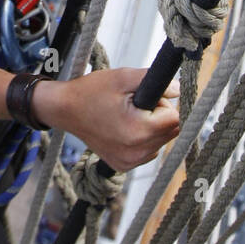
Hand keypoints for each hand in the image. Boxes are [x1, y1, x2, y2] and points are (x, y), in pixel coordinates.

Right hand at [34, 69, 179, 171]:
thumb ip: (156, 82)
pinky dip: (143, 139)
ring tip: (129, 115)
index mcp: (138, 131)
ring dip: (153, 128)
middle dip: (161, 115)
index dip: (165, 104)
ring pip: (161, 142)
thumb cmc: (91, 92)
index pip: (176, 119)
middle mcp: (136, 152)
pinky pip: (148, 151)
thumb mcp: (124, 78)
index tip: (148, 97)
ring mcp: (129, 162)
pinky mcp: (124, 166)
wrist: (65, 110)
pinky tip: (125, 127)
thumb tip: (179, 89)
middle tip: (136, 104)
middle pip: (171, 132)